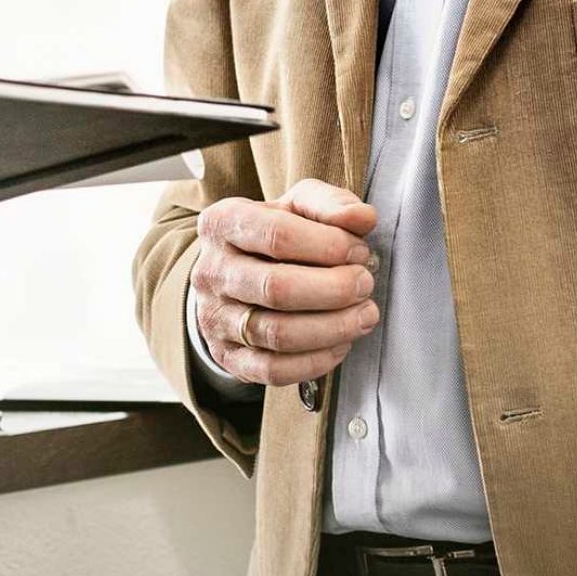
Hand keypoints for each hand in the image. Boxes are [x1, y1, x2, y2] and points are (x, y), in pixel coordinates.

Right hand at [188, 178, 379, 384]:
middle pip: (277, 289)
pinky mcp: (227, 356)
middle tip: (365, 285)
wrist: (235, 275)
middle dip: (335, 289)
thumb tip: (362, 218)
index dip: (329, 246)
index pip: (277, 235)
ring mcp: (215, 317)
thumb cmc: (273, 237)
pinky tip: (340, 344)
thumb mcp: (297, 207)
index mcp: (223, 223)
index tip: (359, 251)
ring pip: (278, 334)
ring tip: (363, 315)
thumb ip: (330, 204)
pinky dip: (316, 361)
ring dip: (334, 328)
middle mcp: (211, 271)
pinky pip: (273, 370)